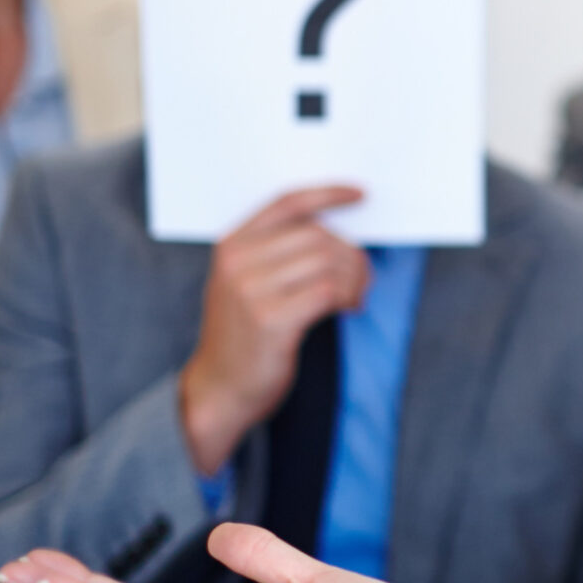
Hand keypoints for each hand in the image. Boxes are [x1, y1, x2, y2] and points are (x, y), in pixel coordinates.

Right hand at [179, 187, 369, 474]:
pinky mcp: (270, 319)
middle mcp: (237, 262)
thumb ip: (280, 254)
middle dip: (352, 254)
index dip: (328, 194)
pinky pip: (328, 291)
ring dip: (355, 278)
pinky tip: (350, 309)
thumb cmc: (244, 335)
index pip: (287, 203)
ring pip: (328, 261)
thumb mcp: (248, 284)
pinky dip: (349, 297)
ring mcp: (250, 290)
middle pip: (318, 235)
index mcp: (231, 245)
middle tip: (363, 278)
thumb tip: (340, 234)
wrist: (219, 388)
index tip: (360, 194)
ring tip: (355, 296)